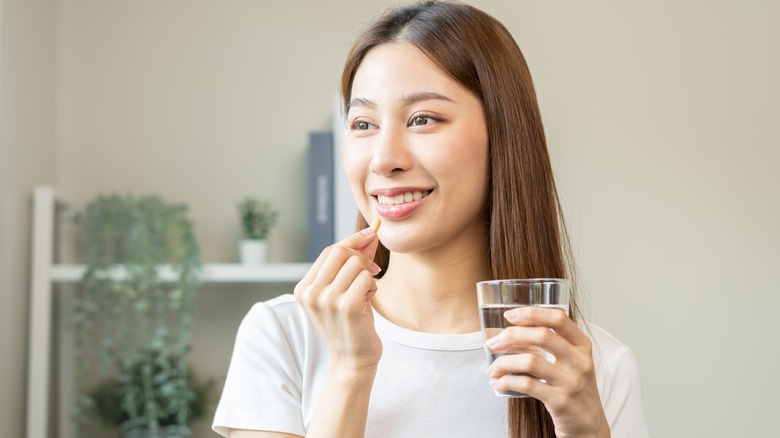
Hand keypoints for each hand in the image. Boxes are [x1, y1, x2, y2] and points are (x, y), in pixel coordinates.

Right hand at [294, 225, 382, 370]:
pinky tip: (368, 302)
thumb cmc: (350, 322)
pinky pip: (367, 278)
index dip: (352, 241)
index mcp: (304, 288)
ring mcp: (327, 300)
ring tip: (365, 293)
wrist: (353, 358)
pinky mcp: (348, 306)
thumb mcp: (343, 289)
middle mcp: (311, 293)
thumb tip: (370, 232)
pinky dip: (372, 286)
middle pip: (341, 252)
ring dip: (368, 276)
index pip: (329, 250)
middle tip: (372, 271)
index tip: (371, 233)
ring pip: (356, 264)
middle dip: (361, 257)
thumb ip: (353, 260)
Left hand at [485, 307, 609, 437]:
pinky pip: (527, 385)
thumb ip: (554, 343)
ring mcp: (571, 382)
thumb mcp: (574, 361)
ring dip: (504, 362)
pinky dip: (507, 381)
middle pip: (542, 336)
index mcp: (582, 346)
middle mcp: (580, 361)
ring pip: (531, 361)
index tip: (510, 315)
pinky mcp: (560, 401)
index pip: (559, 318)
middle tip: (493, 343)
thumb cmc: (574, 388)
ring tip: (492, 368)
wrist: (589, 424)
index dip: (532, 313)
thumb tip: (514, 330)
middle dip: (510, 336)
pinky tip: (498, 382)